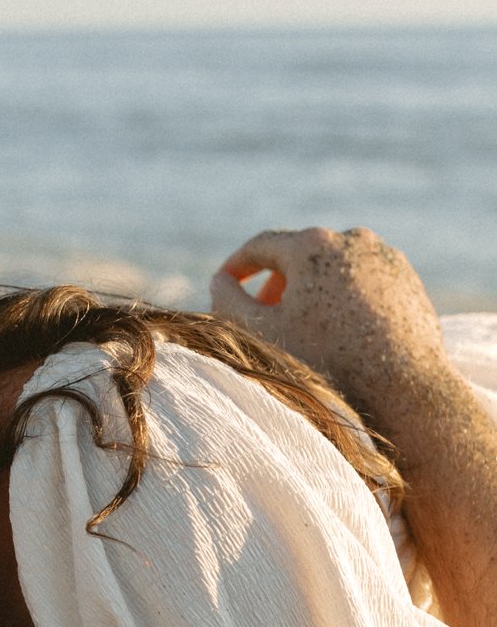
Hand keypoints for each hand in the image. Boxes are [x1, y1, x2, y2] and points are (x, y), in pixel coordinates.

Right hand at [209, 226, 448, 414]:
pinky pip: (364, 280)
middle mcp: (352, 238)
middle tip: (265, 314)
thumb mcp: (262, 333)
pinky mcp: (407, 278)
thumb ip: (228, 302)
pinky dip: (344, 297)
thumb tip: (219, 281)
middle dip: (277, 282)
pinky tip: (340, 331)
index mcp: (312, 245)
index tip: (224, 284)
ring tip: (304, 325)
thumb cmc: (327, 362)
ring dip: (311, 289)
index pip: (261, 245)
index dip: (237, 265)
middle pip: (300, 254)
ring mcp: (385, 256)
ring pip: (333, 266)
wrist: (403, 389)